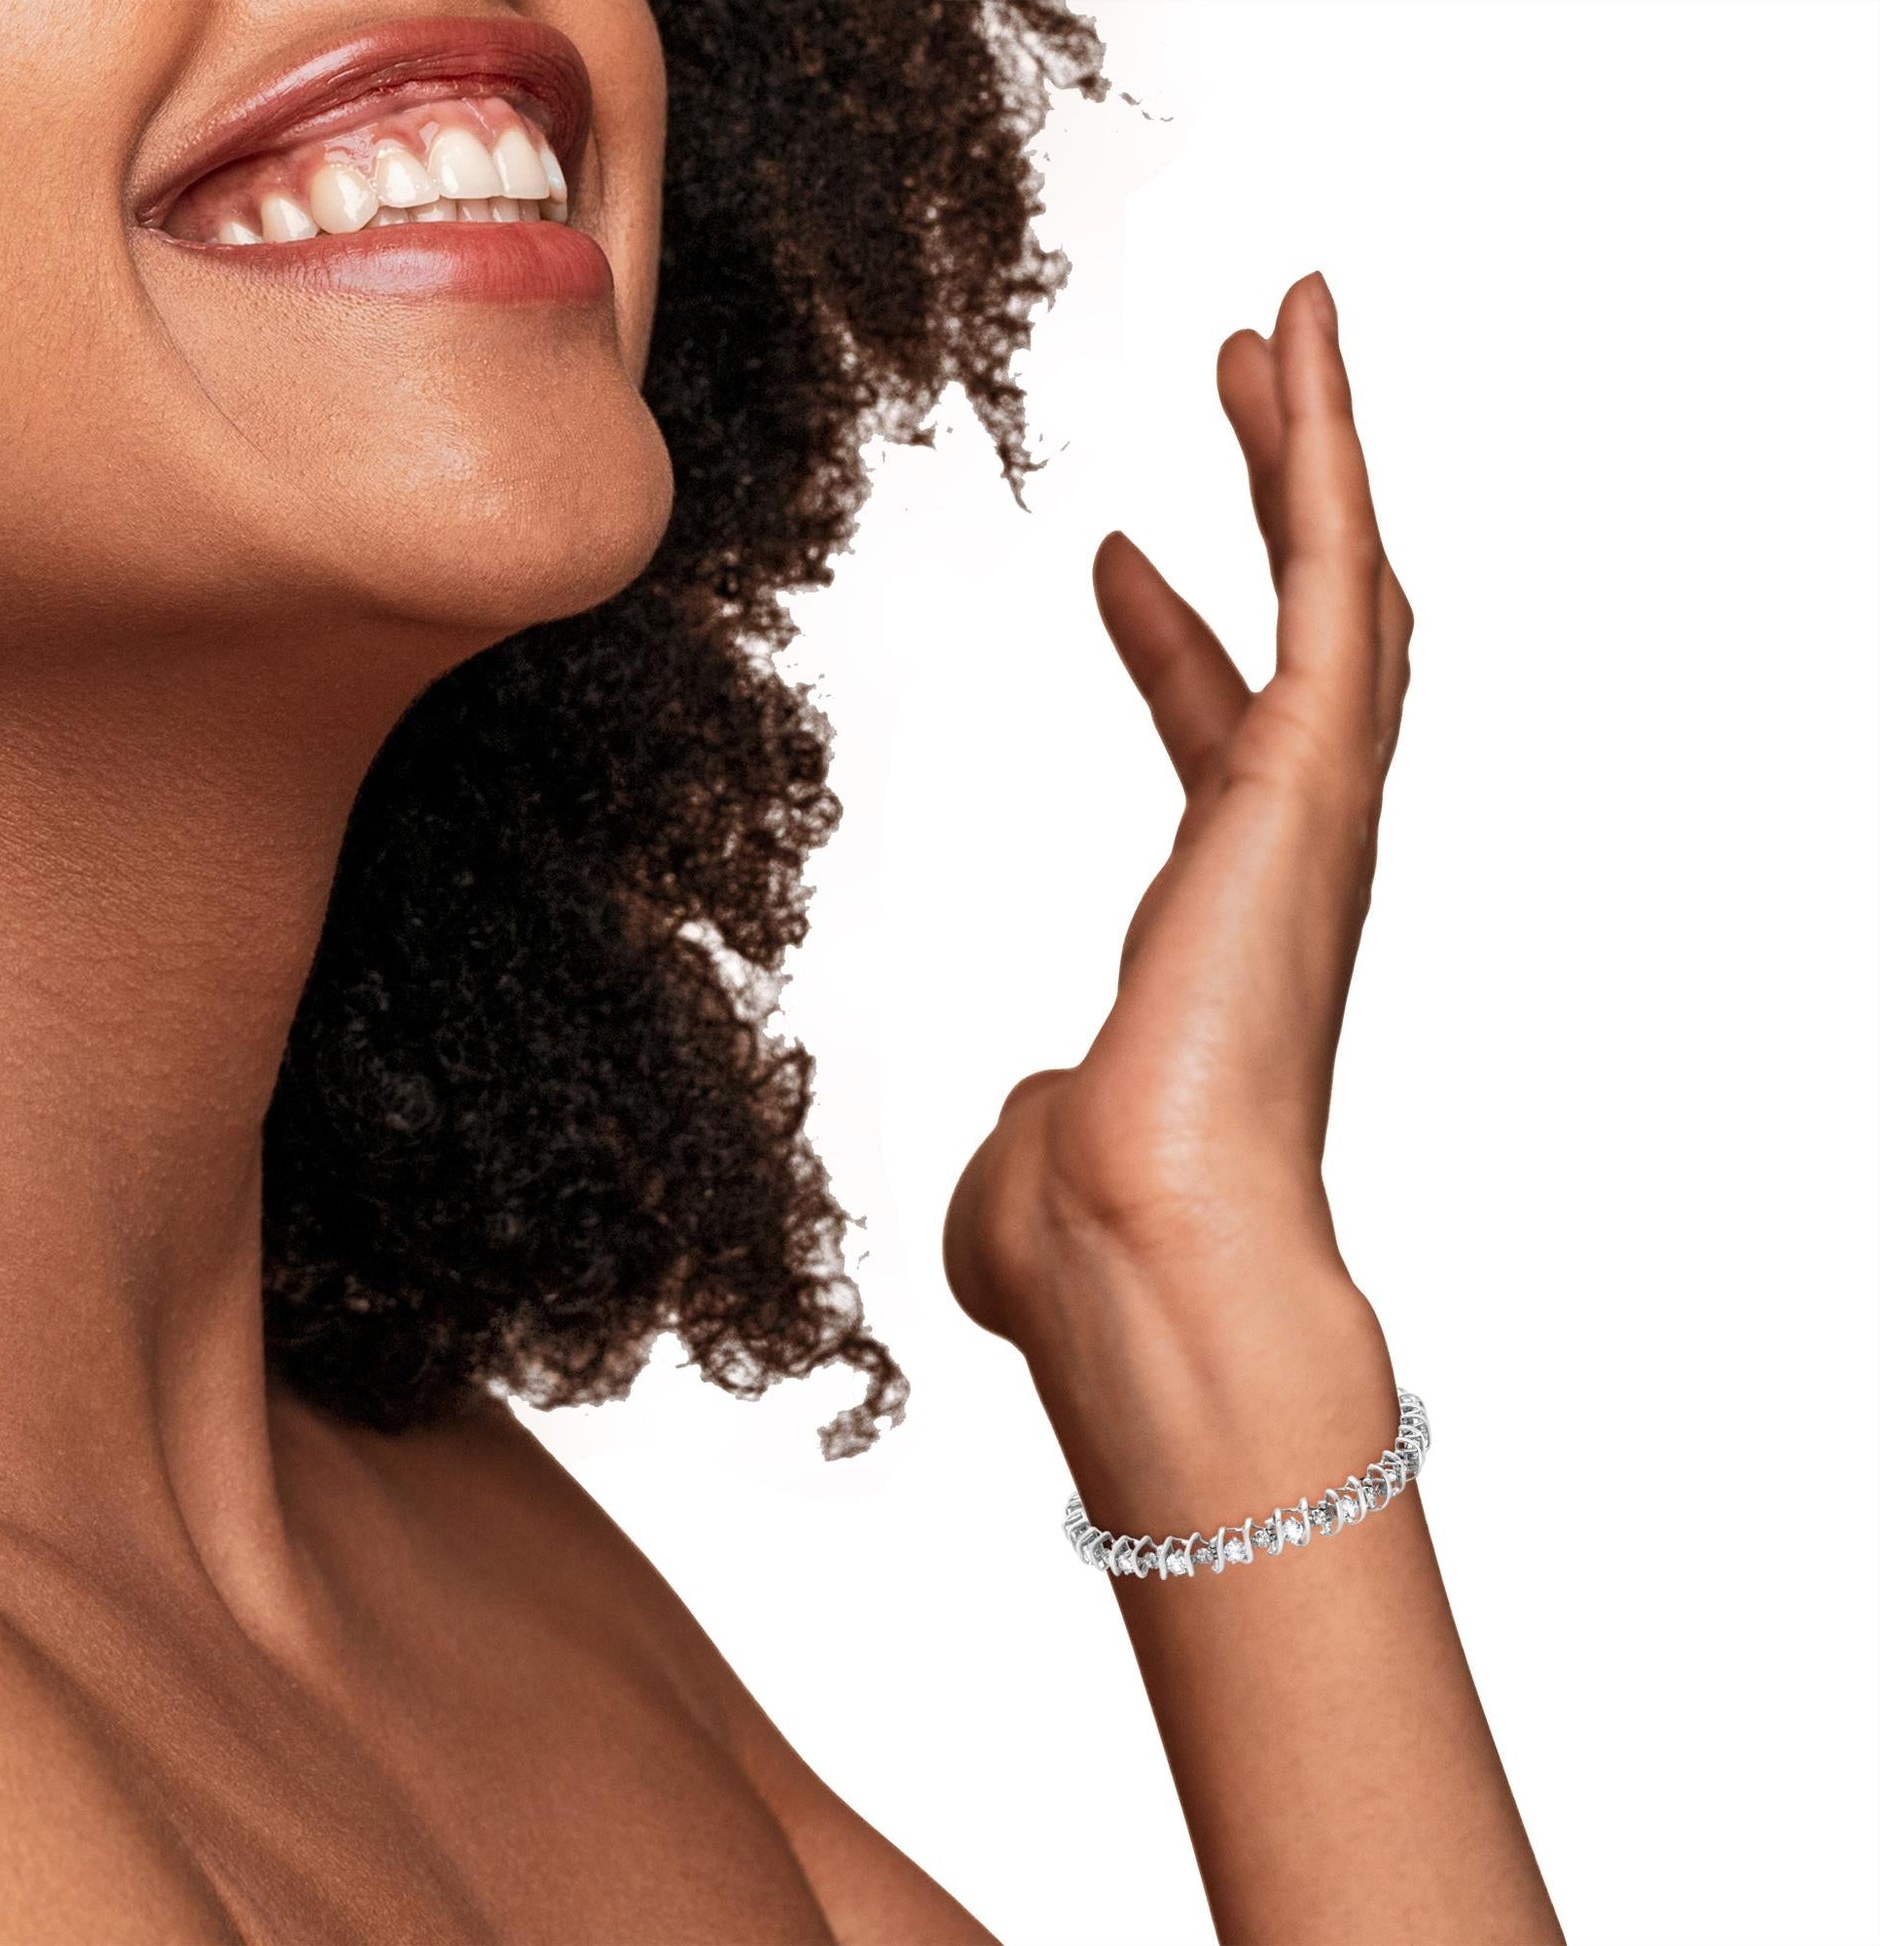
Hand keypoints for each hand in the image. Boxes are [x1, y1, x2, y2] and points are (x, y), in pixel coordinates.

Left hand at [943, 272, 1411, 1372]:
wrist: (1137, 1258)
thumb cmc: (1086, 1236)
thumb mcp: (1037, 1152)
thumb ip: (1042, 1120)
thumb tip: (1036, 1134)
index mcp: (1222, 922)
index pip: (1209, 745)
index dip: (1173, 646)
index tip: (1115, 561)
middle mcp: (1289, 858)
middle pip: (1307, 638)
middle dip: (1277, 509)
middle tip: (1248, 391)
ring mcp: (1314, 816)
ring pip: (1344, 587)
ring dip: (1315, 452)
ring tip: (1280, 330)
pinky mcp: (1313, 778)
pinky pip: (1335, 577)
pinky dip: (1325, 453)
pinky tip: (1298, 342)